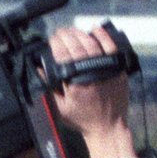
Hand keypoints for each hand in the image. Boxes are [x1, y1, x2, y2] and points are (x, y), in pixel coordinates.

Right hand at [47, 26, 132, 157]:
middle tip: (59, 32)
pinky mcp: (117, 68)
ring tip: (71, 31)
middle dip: (66, 35)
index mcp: (76, 83)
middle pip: (76, 46)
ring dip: (80, 34)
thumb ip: (49, 87)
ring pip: (91, 43)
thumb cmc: (82, 119)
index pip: (63, 55)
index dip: (56, 43)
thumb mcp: (60, 107)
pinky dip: (103, 36)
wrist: (108, 127)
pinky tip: (94, 30)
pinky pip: (111, 47)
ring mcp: (107, 69)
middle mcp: (92, 73)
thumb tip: (39, 69)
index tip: (51, 39)